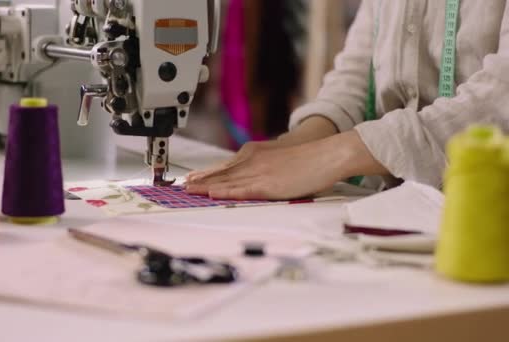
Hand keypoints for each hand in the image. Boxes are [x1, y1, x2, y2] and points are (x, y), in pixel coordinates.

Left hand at [185, 131, 387, 199]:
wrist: (327, 154)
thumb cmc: (307, 160)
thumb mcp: (278, 159)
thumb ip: (261, 167)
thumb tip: (251, 178)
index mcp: (254, 154)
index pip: (224, 166)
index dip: (206, 174)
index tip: (191, 179)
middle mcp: (252, 160)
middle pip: (221, 173)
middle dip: (200, 180)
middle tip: (182, 187)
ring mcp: (260, 172)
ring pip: (227, 181)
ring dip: (206, 187)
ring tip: (188, 192)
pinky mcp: (269, 184)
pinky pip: (243, 190)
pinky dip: (226, 192)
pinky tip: (214, 195)